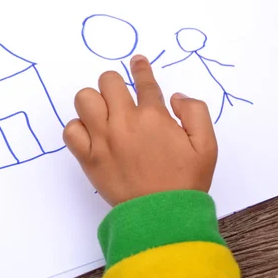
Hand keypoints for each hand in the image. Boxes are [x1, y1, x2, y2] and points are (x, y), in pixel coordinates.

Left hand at [64, 54, 217, 205]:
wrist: (162, 216)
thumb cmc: (186, 181)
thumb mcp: (207, 145)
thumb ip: (195, 112)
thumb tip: (175, 97)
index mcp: (153, 116)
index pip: (143, 81)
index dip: (140, 67)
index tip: (136, 61)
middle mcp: (124, 122)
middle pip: (108, 81)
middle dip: (116, 85)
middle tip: (122, 99)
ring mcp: (103, 139)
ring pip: (84, 99)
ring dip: (94, 101)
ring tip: (104, 115)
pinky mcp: (88, 158)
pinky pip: (70, 130)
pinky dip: (78, 128)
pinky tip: (91, 135)